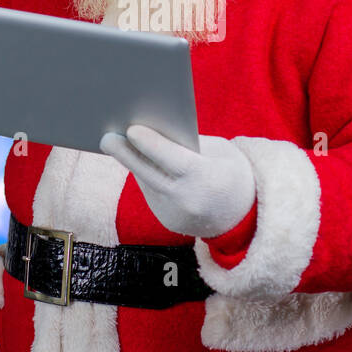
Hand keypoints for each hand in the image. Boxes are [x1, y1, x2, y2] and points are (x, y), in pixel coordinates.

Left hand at [99, 125, 255, 238]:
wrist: (244, 218)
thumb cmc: (232, 174)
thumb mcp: (220, 152)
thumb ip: (189, 144)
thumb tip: (154, 131)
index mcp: (207, 180)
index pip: (174, 161)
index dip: (152, 145)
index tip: (131, 129)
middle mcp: (188, 201)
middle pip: (150, 174)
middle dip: (126, 154)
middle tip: (106, 138)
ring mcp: (176, 214)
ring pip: (147, 183)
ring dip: (133, 163)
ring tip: (118, 143)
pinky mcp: (167, 221)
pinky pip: (151, 193)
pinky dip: (145, 176)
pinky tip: (137, 161)